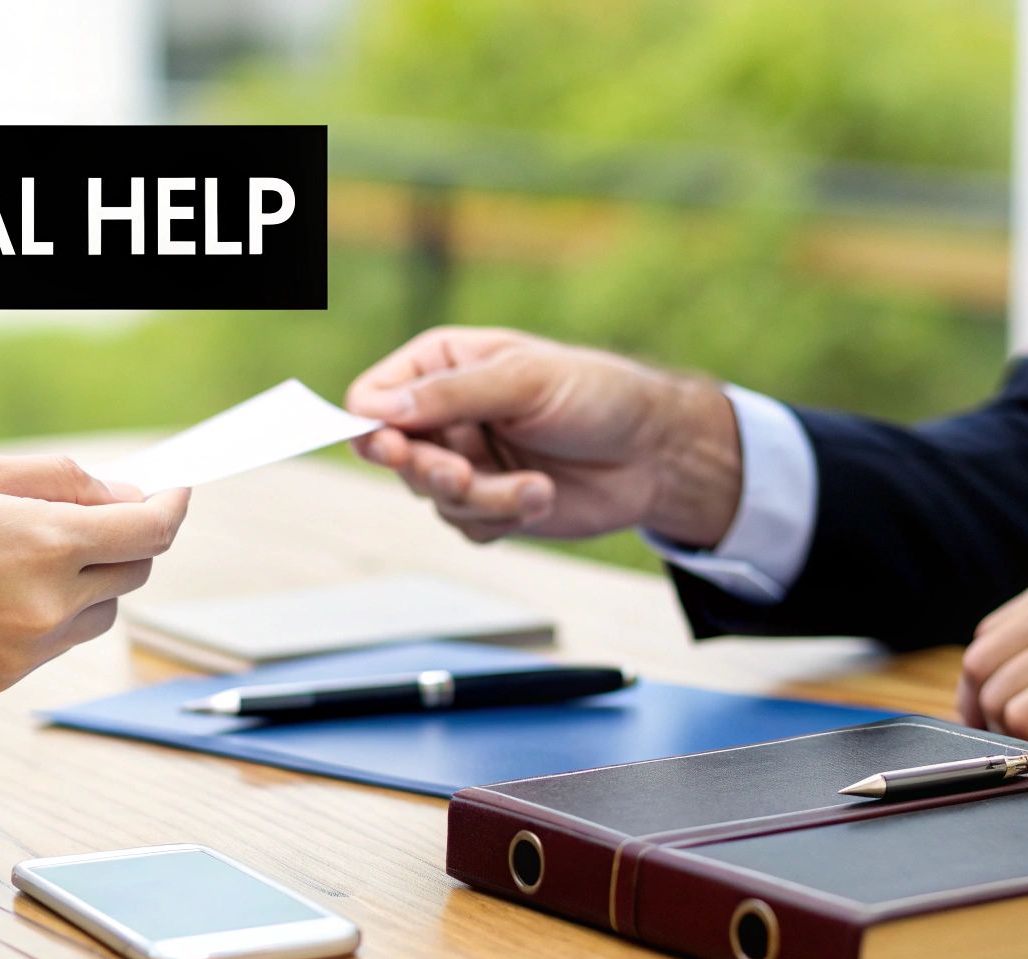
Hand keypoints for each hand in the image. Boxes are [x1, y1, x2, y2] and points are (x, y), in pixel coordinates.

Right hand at [0, 453, 188, 692]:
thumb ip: (64, 482)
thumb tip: (125, 496)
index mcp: (45, 544)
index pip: (150, 531)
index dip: (174, 507)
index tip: (177, 491)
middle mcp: (46, 605)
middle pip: (135, 572)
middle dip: (129, 538)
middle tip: (97, 509)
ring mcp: (24, 650)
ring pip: (102, 613)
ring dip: (93, 580)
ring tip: (30, 549)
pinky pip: (56, 641)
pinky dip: (52, 612)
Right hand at [345, 326, 741, 545]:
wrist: (657, 453)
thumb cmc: (599, 395)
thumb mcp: (524, 380)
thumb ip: (451, 395)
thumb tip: (379, 407)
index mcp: (443, 365)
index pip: (374, 394)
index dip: (370, 423)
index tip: (389, 445)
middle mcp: (445, 414)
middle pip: (392, 453)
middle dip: (430, 469)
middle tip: (461, 474)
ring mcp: (465, 461)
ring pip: (432, 497)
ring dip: (481, 498)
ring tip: (532, 488)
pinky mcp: (488, 505)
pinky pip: (466, 525)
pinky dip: (502, 517)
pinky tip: (541, 496)